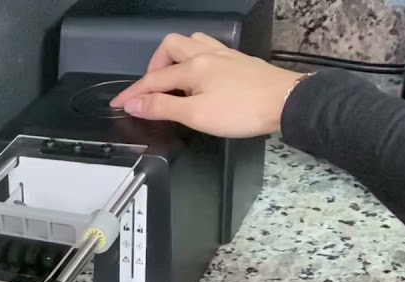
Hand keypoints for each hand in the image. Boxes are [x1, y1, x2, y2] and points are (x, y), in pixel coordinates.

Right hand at [109, 33, 305, 137]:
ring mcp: (224, 56)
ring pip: (192, 44)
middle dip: (155, 66)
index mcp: (192, 68)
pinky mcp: (238, 62)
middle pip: (170, 48)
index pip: (153, 80)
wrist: (284, 102)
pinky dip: (196, 60)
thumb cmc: (244, 109)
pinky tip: (201, 76)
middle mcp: (206, 56)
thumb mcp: (196, 115)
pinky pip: (210, 50)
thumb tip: (135, 103)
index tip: (120, 104)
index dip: (133, 94)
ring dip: (176, 58)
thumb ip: (162, 107)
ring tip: (173, 79)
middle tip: (150, 89)